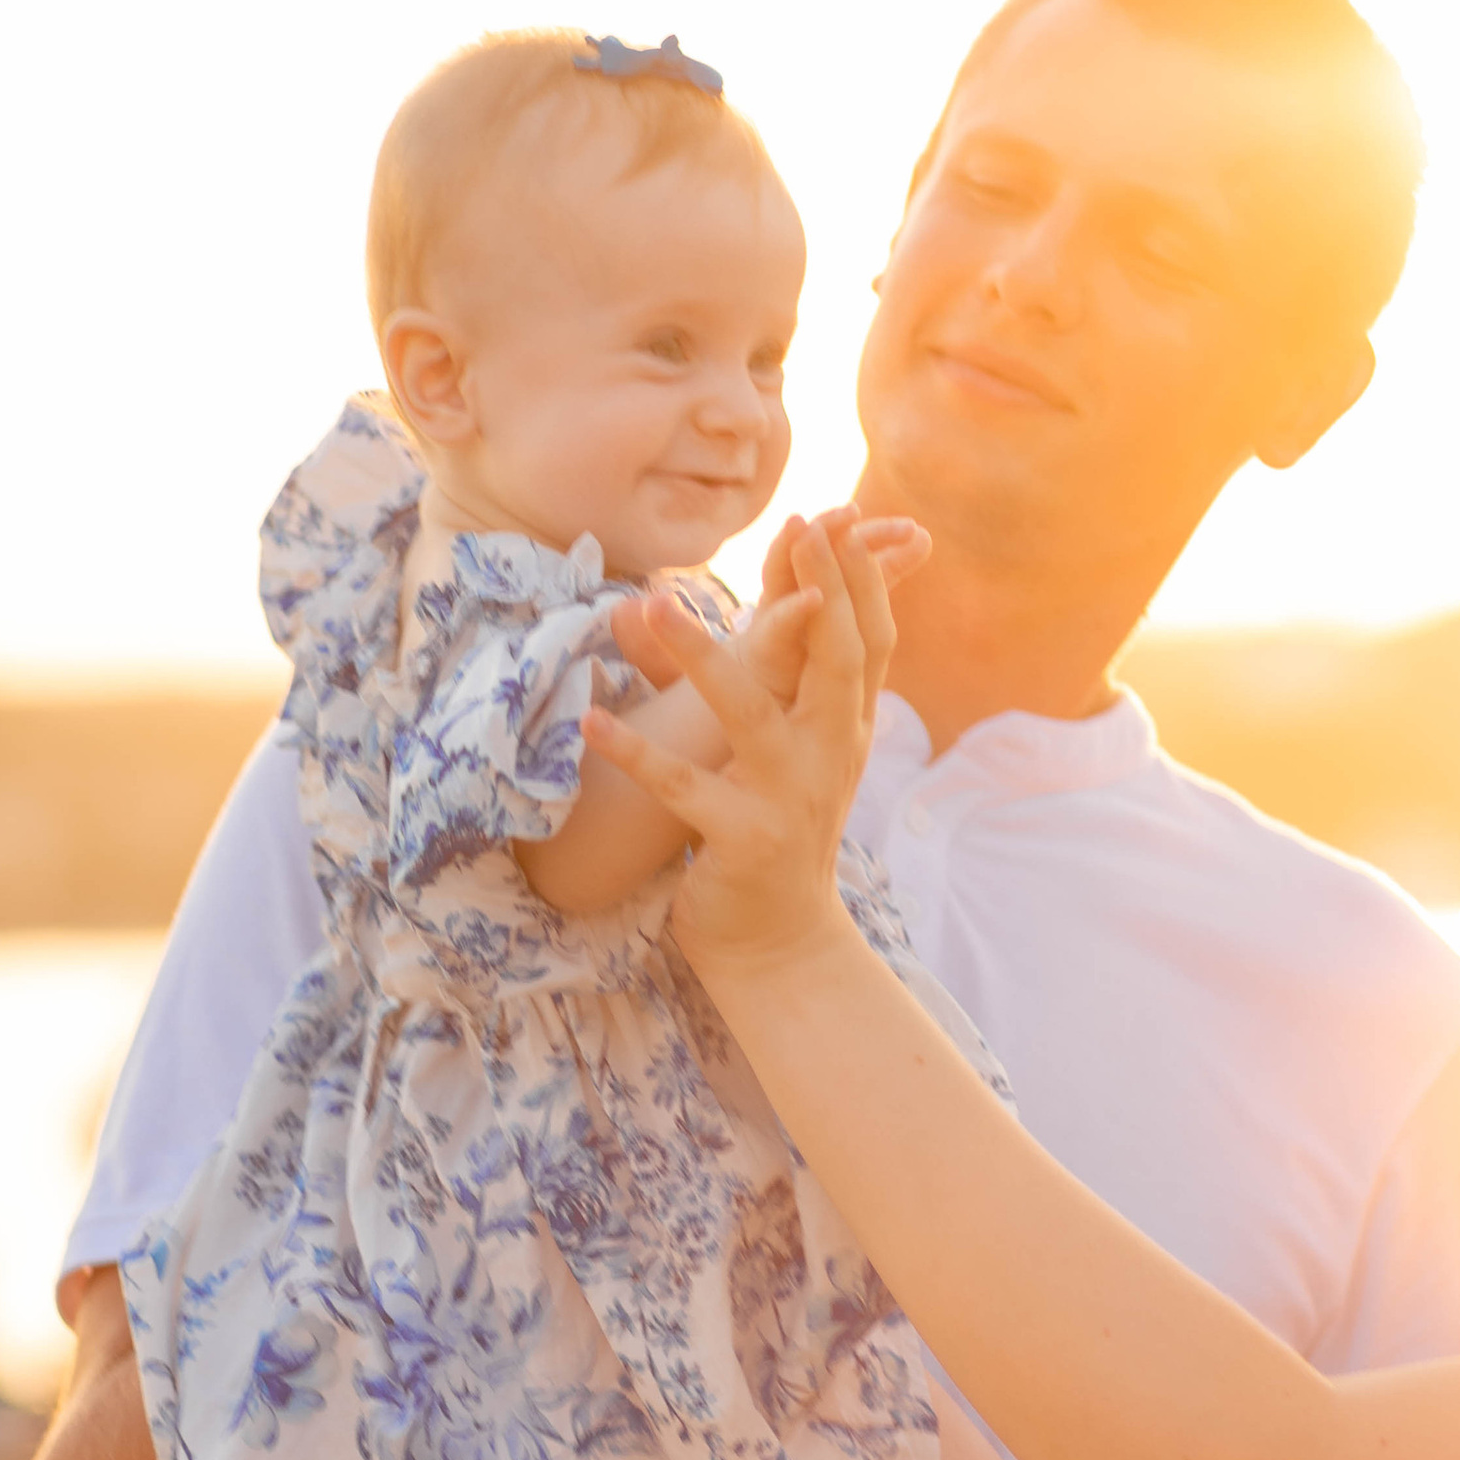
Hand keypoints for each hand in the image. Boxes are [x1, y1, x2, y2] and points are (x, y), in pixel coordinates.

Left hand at [583, 516, 903, 979]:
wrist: (781, 940)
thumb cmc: (777, 830)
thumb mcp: (796, 752)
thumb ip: (779, 684)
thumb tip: (730, 604)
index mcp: (847, 731)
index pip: (868, 644)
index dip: (860, 582)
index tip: (838, 520)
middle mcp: (831, 757)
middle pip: (838, 662)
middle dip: (823, 591)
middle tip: (799, 526)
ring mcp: (790, 798)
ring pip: (751, 715)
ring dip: (701, 657)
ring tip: (652, 603)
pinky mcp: (743, 840)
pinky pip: (683, 789)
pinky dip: (635, 755)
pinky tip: (590, 724)